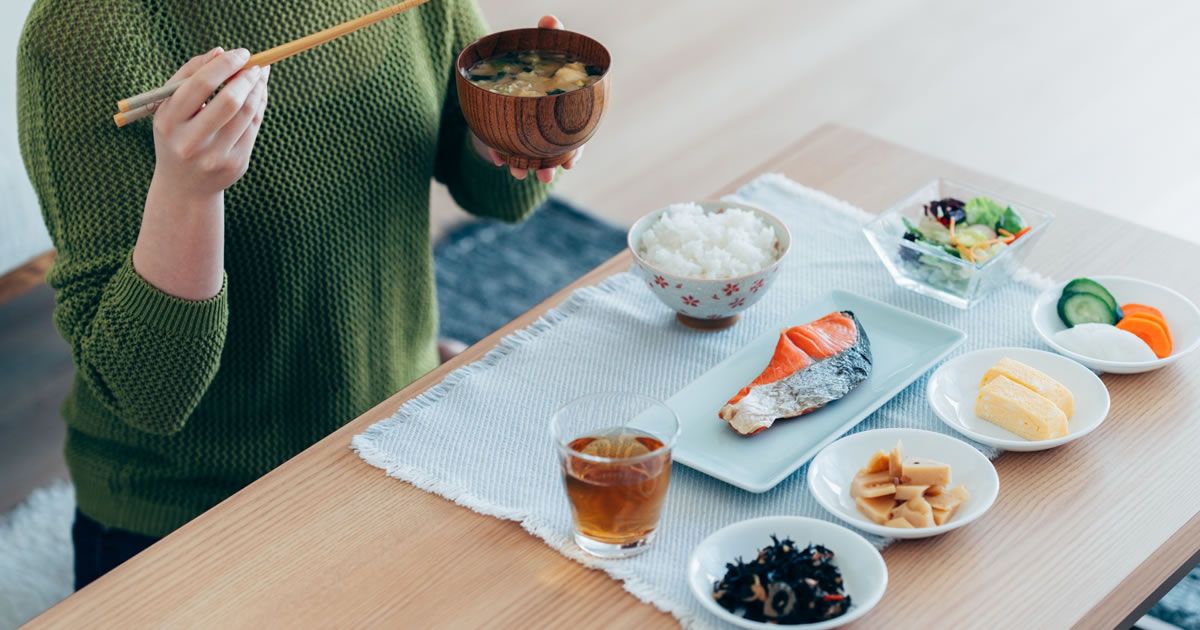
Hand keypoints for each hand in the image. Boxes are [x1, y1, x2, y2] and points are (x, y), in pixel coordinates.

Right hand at [133, 48, 270, 300]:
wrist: (184, 187)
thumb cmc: (177, 135)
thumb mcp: (171, 108)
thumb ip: (189, 76)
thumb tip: (221, 52)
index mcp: (169, 122)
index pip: (200, 84)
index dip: (225, 65)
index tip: (241, 53)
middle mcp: (191, 142)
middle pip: (229, 102)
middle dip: (247, 78)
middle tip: (257, 66)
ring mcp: (215, 156)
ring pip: (247, 115)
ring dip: (258, 91)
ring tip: (260, 77)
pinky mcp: (236, 165)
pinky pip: (253, 128)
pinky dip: (259, 107)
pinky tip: (259, 96)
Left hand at [476, 14, 584, 183]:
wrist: (504, 71)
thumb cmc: (532, 60)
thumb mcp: (540, 47)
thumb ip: (547, 36)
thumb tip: (548, 20)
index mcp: (562, 114)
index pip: (574, 138)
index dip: (575, 151)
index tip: (572, 162)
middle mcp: (546, 128)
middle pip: (551, 153)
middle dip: (549, 167)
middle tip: (545, 177)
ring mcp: (525, 133)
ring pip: (527, 156)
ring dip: (523, 167)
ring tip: (518, 175)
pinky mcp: (505, 134)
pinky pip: (503, 149)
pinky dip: (499, 155)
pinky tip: (497, 159)